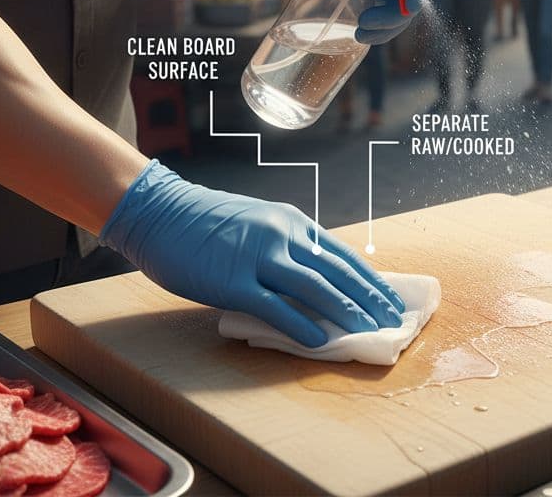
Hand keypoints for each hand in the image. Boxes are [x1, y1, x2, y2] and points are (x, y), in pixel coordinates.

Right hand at [101, 161, 405, 347]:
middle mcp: (282, 235)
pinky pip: (275, 307)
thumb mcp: (257, 224)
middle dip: (368, 299)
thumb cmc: (205, 223)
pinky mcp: (233, 280)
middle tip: (392, 322)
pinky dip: (301, 324)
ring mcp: (258, 257)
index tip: (390, 300)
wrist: (159, 211)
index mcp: (291, 222)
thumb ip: (285, 248)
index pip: (342, 255)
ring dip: (345, 312)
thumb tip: (313, 281)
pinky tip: (320, 341)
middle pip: (337, 272)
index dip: (370, 281)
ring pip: (314, 288)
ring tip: (367, 333)